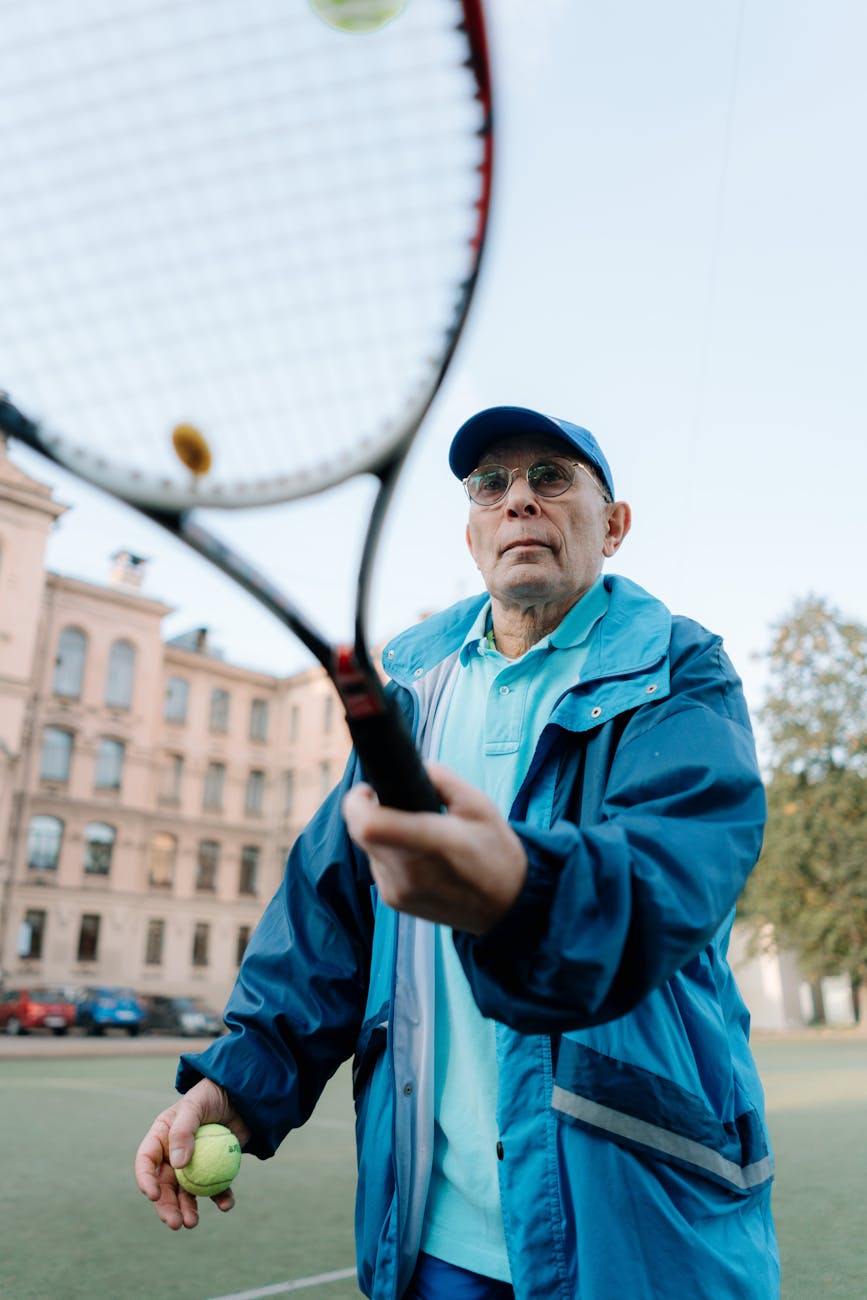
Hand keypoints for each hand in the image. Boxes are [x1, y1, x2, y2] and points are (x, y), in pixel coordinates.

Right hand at [134, 1078, 250, 1229]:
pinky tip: (225, 1204)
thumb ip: (183, 1130)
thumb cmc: (212, 1095)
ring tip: (192, 1223)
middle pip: (164, 1186)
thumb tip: (177, 1164)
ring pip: (186, 1193)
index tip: (153, 1195)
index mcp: (161, 1138)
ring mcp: (195, 1164)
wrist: (242, 1095)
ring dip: (187, 1210)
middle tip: (175, 1223)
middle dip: (166, 1207)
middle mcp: (174, 1155)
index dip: (146, 1180)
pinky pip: (215, 1189)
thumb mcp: (195, 1106)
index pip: (146, 1162)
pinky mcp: (215, 1169)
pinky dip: (220, 1198)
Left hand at [342, 762, 526, 933]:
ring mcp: (398, 892)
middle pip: (361, 833)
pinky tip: (417, 856)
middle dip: (370, 811)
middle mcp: (408, 873)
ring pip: (368, 849)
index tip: (368, 789)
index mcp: (432, 843)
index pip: (369, 825)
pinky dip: (388, 854)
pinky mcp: (394, 902)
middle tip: (398, 805)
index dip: (357, 802)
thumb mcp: (478, 804)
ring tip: (416, 833)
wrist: (507, 905)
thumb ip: (440, 777)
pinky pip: (377, 866)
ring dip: (381, 834)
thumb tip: (411, 765)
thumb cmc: (495, 850)